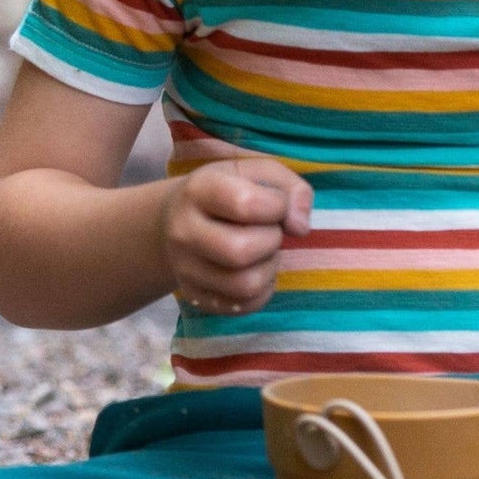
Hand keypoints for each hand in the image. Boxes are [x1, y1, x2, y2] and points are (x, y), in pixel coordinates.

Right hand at [156, 158, 312, 314]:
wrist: (176, 218)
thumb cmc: (228, 191)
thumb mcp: (259, 173)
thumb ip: (291, 189)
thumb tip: (301, 228)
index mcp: (198, 190)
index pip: (245, 204)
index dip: (276, 206)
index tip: (276, 204)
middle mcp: (183, 231)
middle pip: (242, 251)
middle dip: (271, 240)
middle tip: (270, 230)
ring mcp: (184, 268)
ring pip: (245, 285)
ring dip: (269, 267)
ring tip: (263, 251)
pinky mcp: (194, 296)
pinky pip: (243, 306)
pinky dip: (263, 290)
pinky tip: (256, 269)